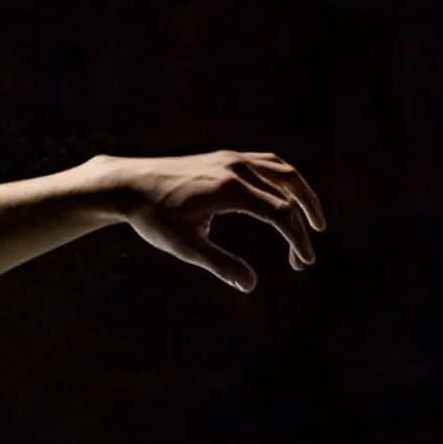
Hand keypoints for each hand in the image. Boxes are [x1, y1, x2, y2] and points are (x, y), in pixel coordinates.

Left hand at [103, 150, 325, 292]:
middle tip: (305, 259)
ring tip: (313, 223)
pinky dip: (285, 182)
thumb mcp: (185, 246)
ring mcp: (232, 158)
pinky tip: (287, 200)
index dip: (297, 239)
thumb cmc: (154, 218)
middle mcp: (236, 167)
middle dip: (302, 226)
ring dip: (303, 197)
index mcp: (230, 189)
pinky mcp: (226, 157)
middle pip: (288, 193)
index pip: (280, 214)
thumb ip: (220, 264)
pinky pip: (268, 164)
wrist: (129, 184)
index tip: (304, 263)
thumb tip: (250, 286)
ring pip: (283, 172)